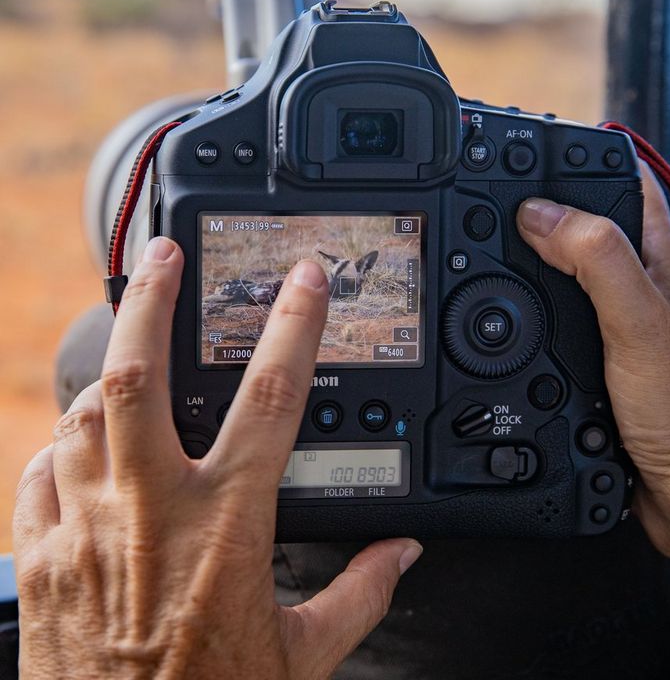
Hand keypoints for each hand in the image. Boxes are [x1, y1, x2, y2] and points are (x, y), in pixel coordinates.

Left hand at [13, 238, 421, 679]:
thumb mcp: (304, 655)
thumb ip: (360, 594)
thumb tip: (401, 556)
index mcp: (228, 523)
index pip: (274, 396)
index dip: (295, 324)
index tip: (305, 280)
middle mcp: (152, 511)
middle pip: (140, 375)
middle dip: (152, 302)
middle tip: (164, 257)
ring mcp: (86, 530)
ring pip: (82, 415)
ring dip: (107, 377)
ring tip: (130, 356)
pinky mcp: (40, 560)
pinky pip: (40, 473)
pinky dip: (62, 447)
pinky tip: (81, 448)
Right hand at [516, 167, 669, 569]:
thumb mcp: (637, 326)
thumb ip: (594, 261)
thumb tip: (539, 212)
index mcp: (655, 263)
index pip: (619, 185)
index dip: (575, 160)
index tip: (527, 151)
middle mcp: (639, 287)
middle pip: (584, 226)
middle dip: (539, 209)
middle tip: (489, 198)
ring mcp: (620, 326)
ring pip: (567, 276)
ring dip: (530, 263)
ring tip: (487, 250)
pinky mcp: (603, 363)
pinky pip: (560, 325)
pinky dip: (531, 315)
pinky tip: (508, 324)